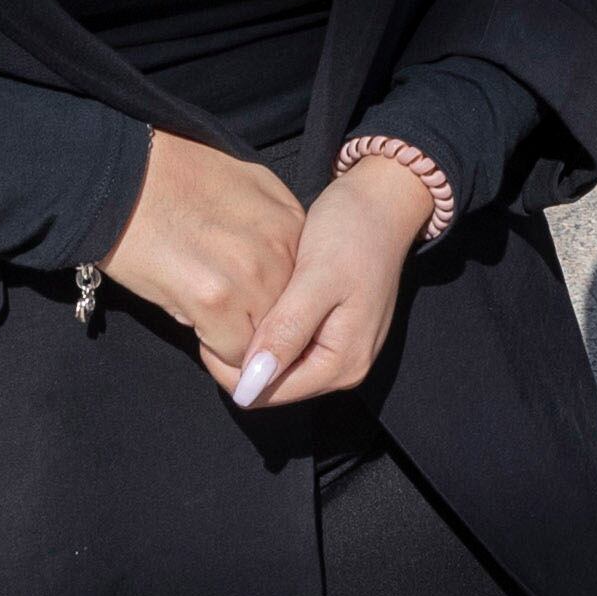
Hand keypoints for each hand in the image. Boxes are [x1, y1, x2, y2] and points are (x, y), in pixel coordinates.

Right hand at [98, 133, 305, 398]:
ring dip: (238, 339)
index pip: (306, 288)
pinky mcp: (215, 298)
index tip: (252, 303)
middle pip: (290, 317)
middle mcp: (281, 248)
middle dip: (260, 325)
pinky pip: (234, 352)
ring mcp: (252, 273)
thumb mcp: (246, 185)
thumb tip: (279, 271)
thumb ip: (274, 228)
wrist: (118, 174)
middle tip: (226, 313)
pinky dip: (215, 349)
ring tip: (207, 313)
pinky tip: (193, 318)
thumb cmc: (172, 178)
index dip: (277, 302)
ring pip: (266, 340)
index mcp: (291, 222)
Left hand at [239, 153, 440, 408]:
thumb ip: (286, 332)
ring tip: (244, 296)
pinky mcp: (331, 334)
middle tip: (228, 301)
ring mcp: (339, 352)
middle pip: (268, 385)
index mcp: (341, 363)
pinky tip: (262, 295)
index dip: (229, 365)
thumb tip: (250, 386)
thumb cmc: (353, 232)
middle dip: (241, 353)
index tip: (214, 318)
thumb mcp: (316, 278)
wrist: (382, 203)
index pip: (264, 393)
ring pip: (273, 366)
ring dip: (253, 339)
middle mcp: (343, 368)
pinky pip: (286, 346)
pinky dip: (267, 326)